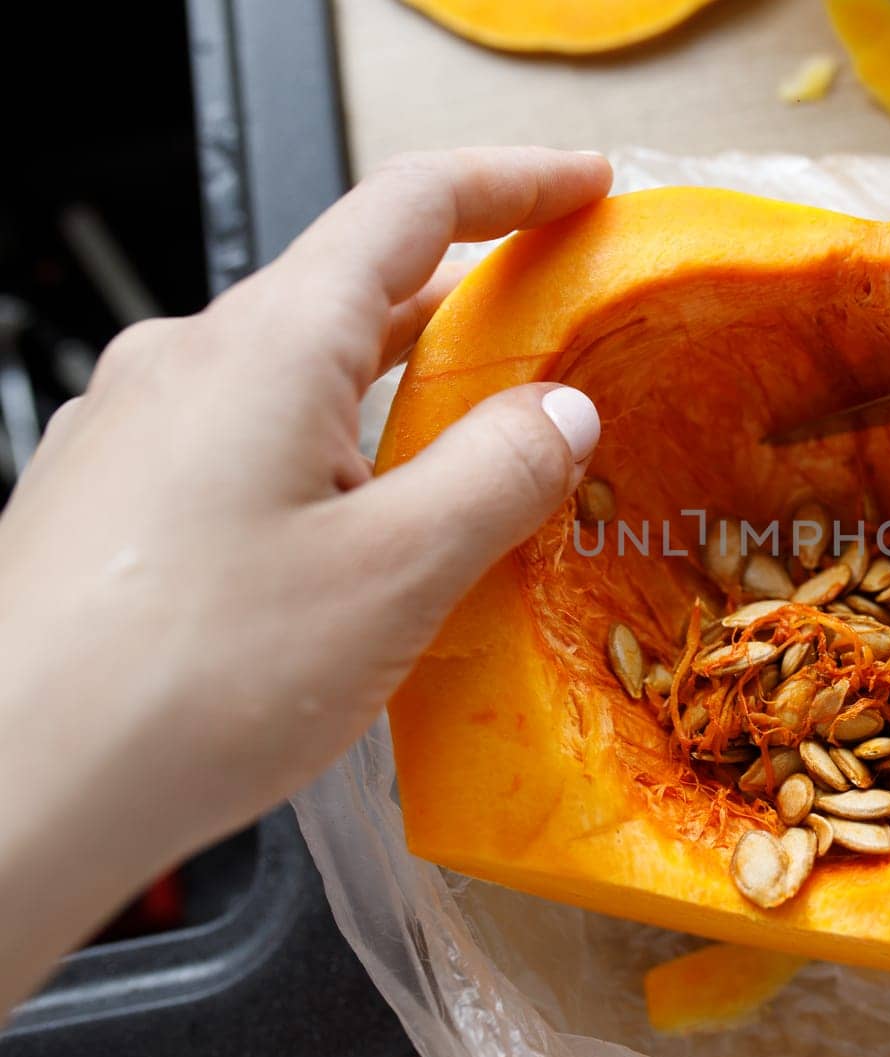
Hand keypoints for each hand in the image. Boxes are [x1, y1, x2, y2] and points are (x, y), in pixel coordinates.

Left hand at [0, 147, 610, 1007]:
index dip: (514, 183)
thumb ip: (498, 475)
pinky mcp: (108, 498)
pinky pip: (240, 442)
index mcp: (269, 345)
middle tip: (547, 350)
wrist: (10, 793)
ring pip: (293, 378)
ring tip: (463, 471)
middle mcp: (187, 361)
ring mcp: (132, 427)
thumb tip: (561, 412)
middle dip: (459, 311)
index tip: (584, 185)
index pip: (411, 208)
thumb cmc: (195, 680)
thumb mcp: (397, 575)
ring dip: (389, 402)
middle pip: (350, 293)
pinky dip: (321, 459)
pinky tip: (350, 548)